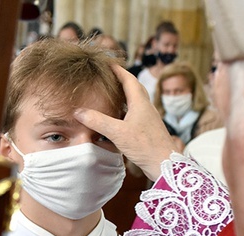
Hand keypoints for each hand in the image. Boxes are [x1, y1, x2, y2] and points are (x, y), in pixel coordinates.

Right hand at [74, 65, 174, 180]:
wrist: (165, 164)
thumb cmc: (145, 146)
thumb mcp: (118, 133)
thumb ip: (98, 121)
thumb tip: (79, 112)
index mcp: (140, 103)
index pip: (129, 79)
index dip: (118, 70)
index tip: (108, 63)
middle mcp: (146, 108)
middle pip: (134, 88)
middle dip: (121, 80)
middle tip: (109, 76)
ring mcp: (148, 119)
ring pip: (135, 102)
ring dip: (124, 96)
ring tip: (111, 95)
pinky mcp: (148, 130)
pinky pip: (135, 114)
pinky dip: (125, 111)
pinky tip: (118, 119)